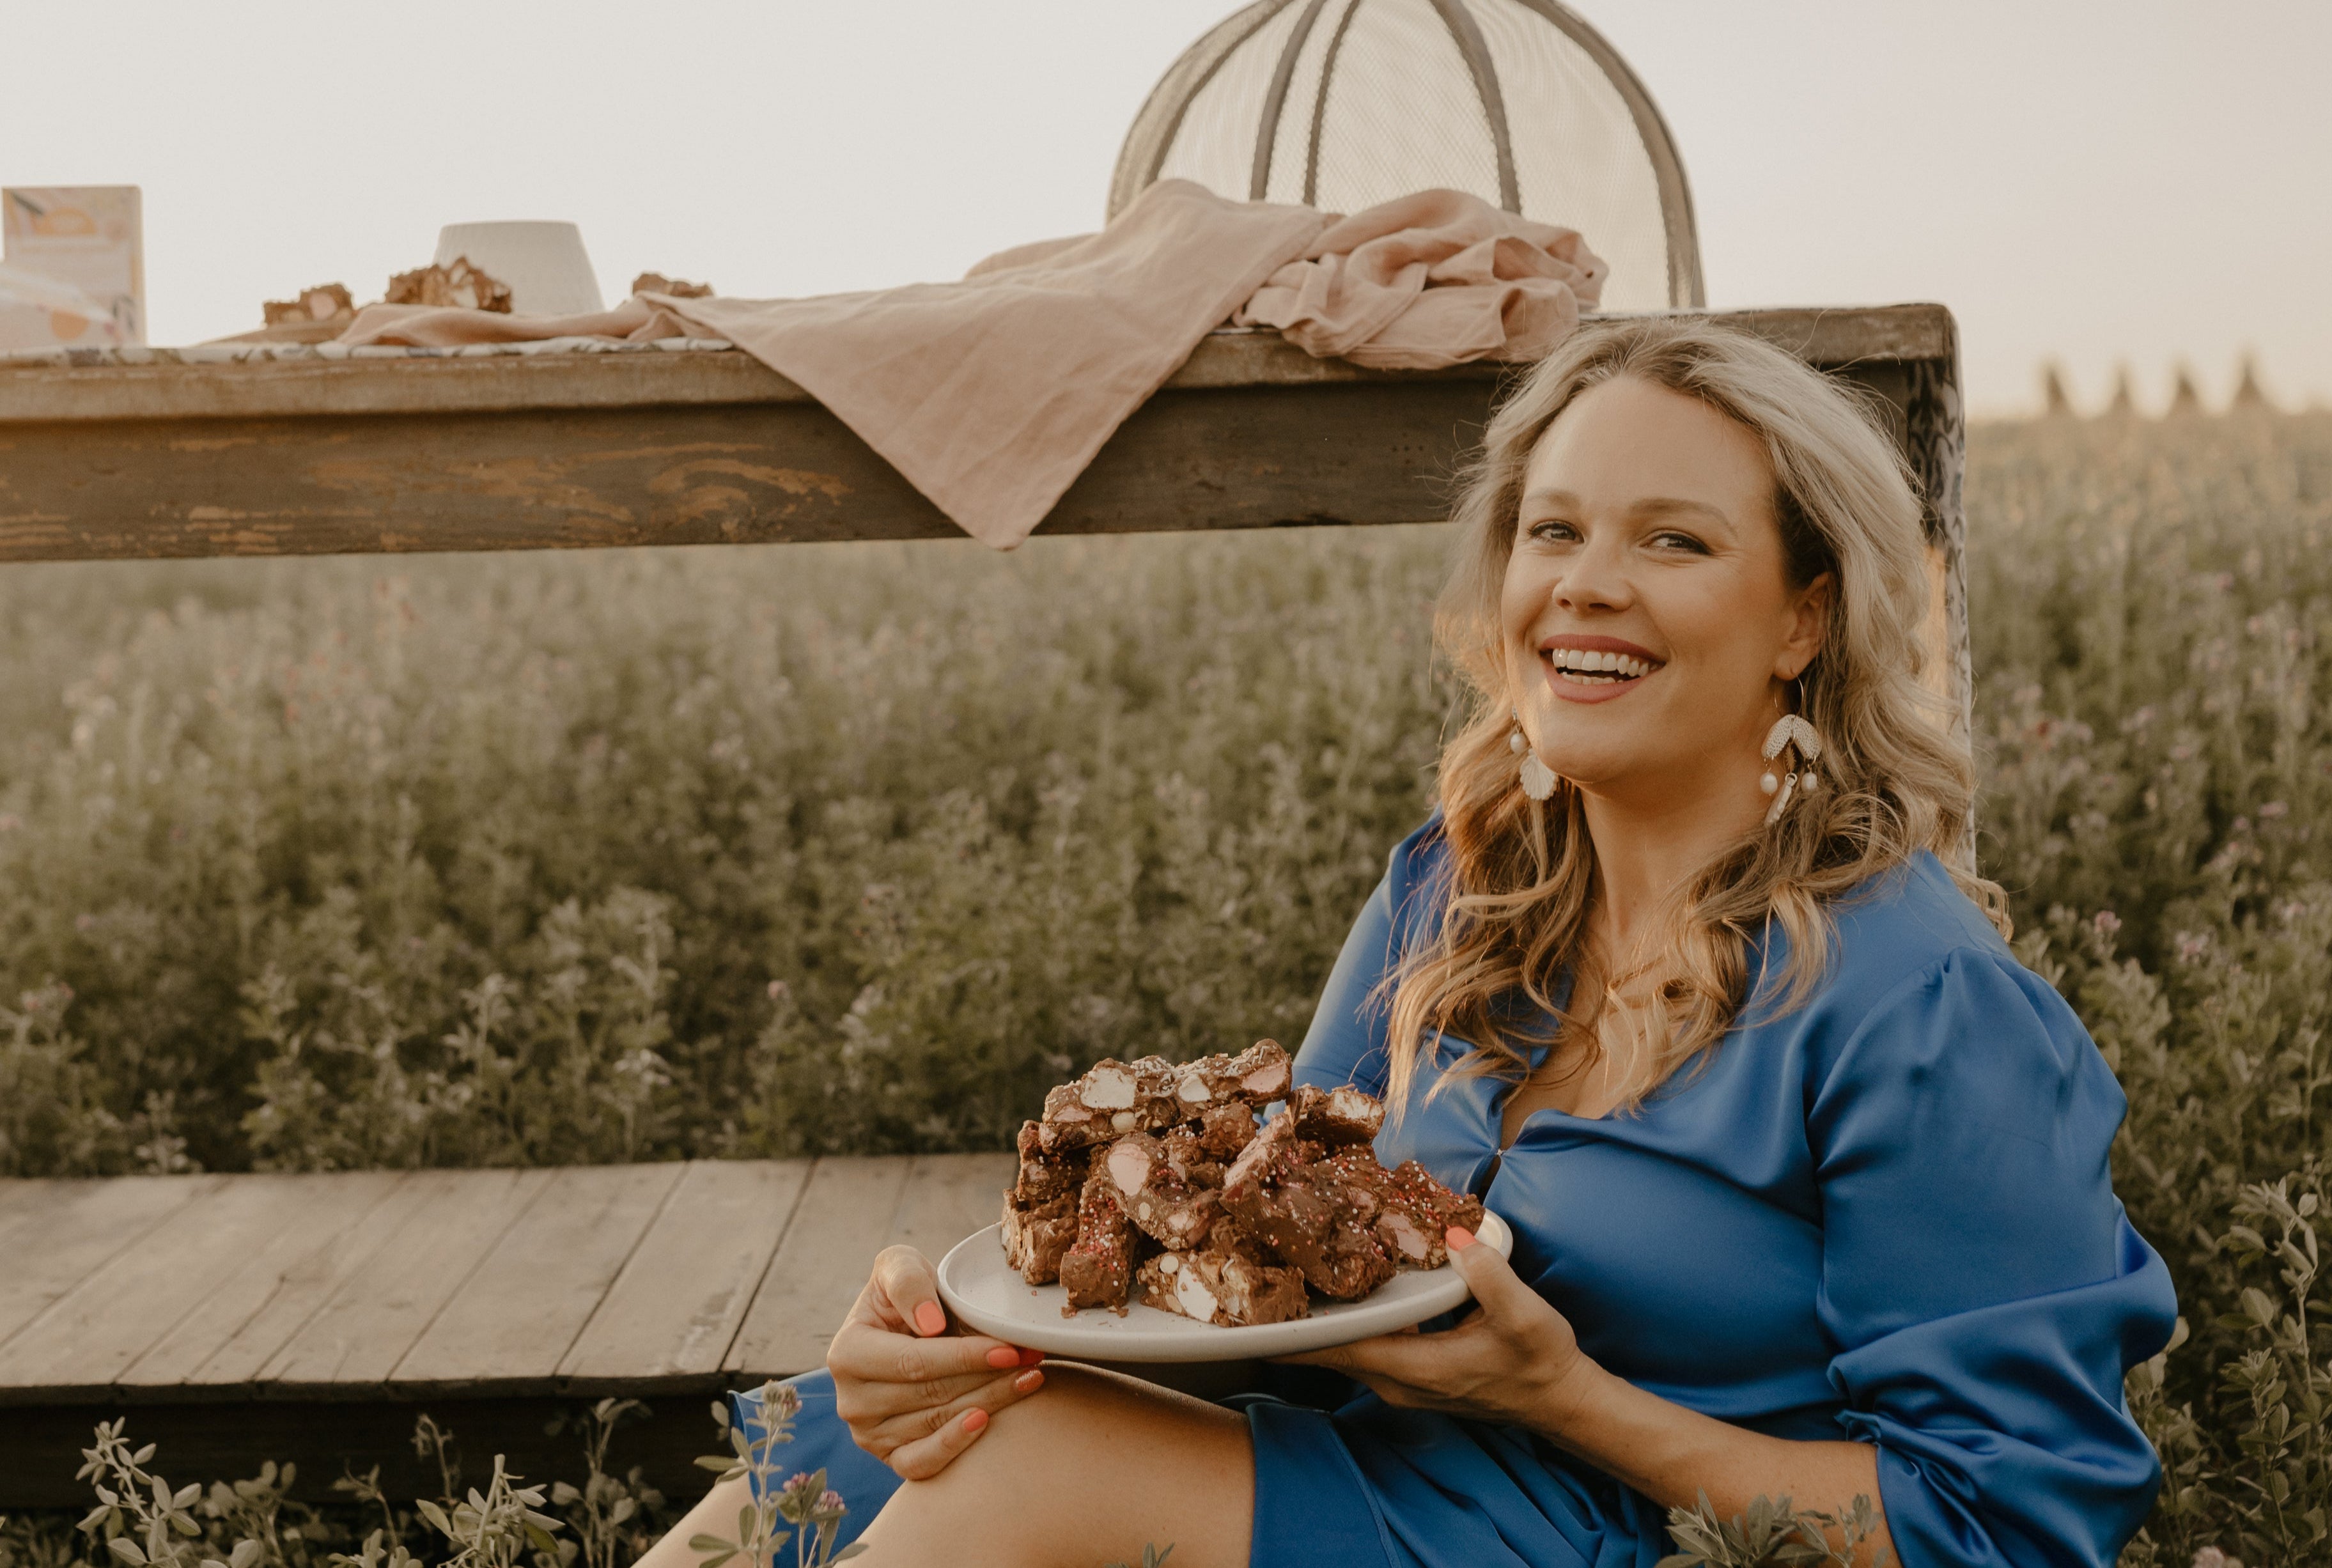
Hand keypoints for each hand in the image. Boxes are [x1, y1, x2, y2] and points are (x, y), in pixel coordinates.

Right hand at [827, 1244, 1047, 1479]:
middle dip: (988, 1376)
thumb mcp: (899, 1266)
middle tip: (1031, 1359)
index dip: (964, 1356)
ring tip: (1029, 1378)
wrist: (910, 1329)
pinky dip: (955, 1446)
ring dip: (989, 1401)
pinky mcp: (890, 1457)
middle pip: (931, 1394)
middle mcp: (851, 1401)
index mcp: (845, 1354)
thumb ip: (907, 1281)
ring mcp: (868, 1434)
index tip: (1009, 1348)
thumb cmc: (908, 1294)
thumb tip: (929, 1325)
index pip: (914, 1361)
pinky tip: (987, 1421)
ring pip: (936, 1425)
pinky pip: (922, 1464)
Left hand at [1278, 1227, 1603, 1436]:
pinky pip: (1362, 1346)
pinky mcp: (1411, 1372)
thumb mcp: (1524, 1314)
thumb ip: (1488, 1275)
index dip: (1292, 1331)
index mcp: (1416, 1368)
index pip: (1337, 1350)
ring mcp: (1402, 1380)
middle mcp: (1398, 1380)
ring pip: (1342, 1349)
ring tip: (1280, 1274)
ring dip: (1315, 1319)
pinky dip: (1344, 1322)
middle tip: (1254, 1272)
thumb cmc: (1542, 1360)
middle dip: (1291, 1318)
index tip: (1251, 1314)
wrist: (1561, 1399)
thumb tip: (1453, 1239)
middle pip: (1328, 1350)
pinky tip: (1336, 1289)